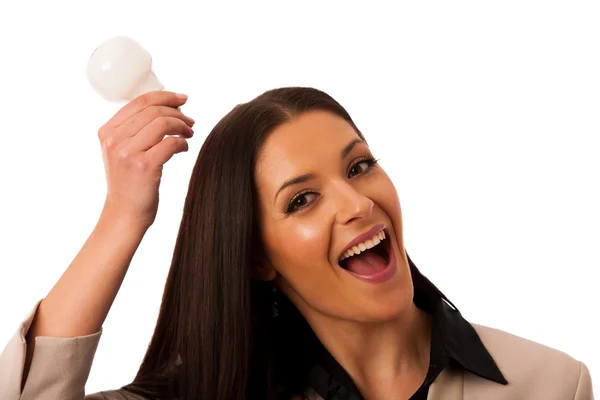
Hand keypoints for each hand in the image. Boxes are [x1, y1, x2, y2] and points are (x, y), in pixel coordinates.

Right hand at [98, 91, 194, 228]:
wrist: (124, 214)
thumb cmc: (129, 183)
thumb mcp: (121, 152)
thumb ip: (134, 130)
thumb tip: (167, 108)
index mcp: (107, 132)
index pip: (139, 102)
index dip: (164, 96)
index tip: (182, 99)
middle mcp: (115, 140)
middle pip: (153, 111)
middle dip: (177, 112)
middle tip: (190, 121)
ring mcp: (128, 153)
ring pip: (163, 124)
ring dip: (182, 126)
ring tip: (190, 133)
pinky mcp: (144, 166)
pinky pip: (171, 143)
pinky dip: (182, 143)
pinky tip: (184, 148)